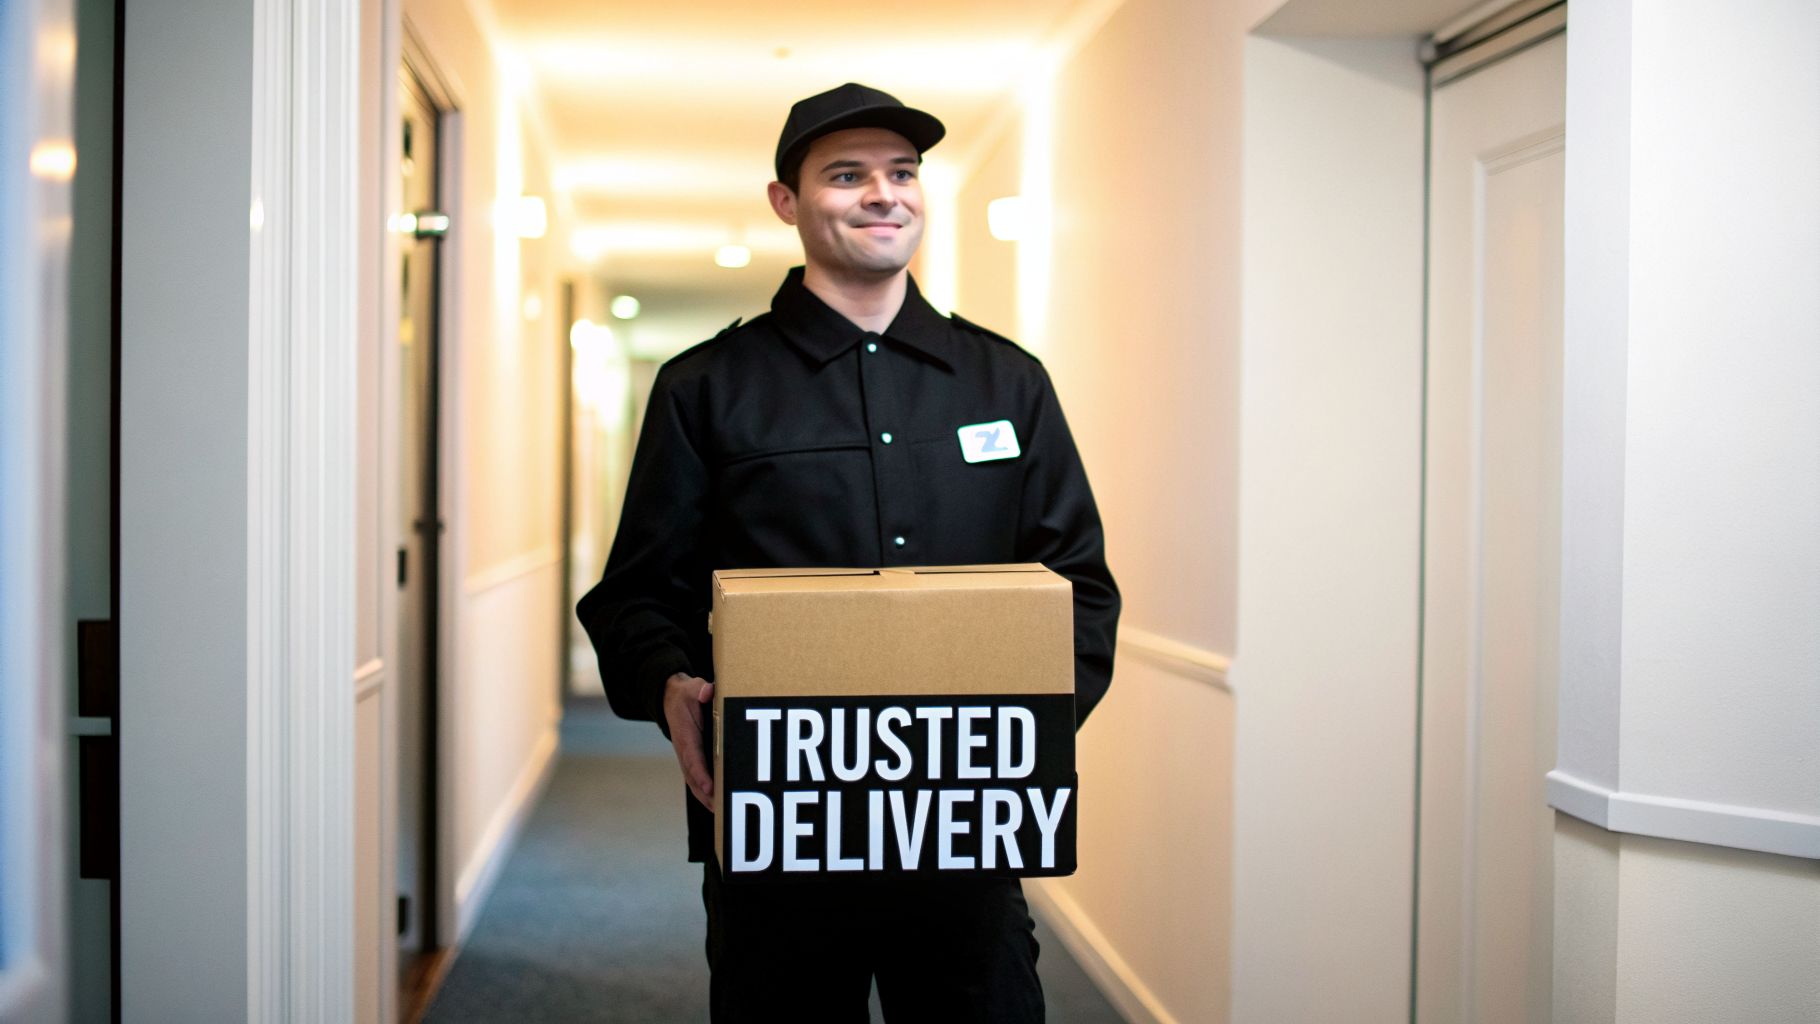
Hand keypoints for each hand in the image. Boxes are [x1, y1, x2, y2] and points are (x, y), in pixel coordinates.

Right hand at [663, 672, 714, 808]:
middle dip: (706, 794)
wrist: (673, 700)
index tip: (710, 787)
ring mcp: (687, 758)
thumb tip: (707, 692)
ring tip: (722, 814)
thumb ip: (700, 689)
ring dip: (706, 798)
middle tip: (721, 809)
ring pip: (695, 783)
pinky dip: (706, 794)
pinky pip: (698, 780)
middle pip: (694, 777)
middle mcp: (684, 751)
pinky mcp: (692, 761)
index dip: (701, 773)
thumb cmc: (686, 695)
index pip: (693, 757)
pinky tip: (718, 806)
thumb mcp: (692, 687)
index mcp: (685, 736)